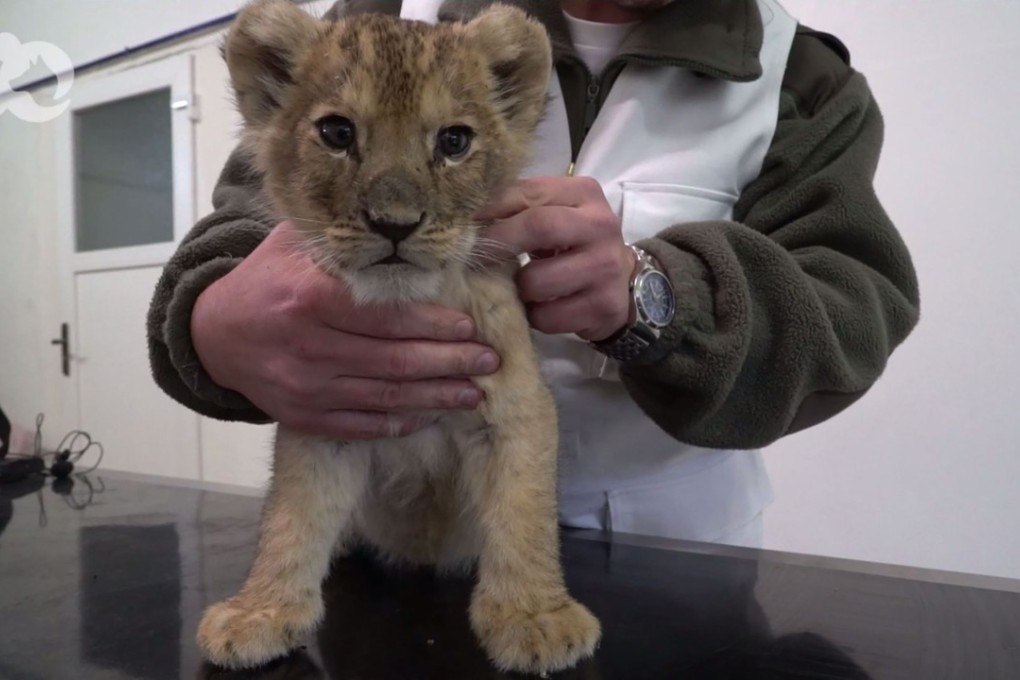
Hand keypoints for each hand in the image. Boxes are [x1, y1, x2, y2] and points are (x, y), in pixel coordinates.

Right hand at [191, 222, 499, 439]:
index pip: (383, 316)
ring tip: (475, 393)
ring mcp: (306, 388)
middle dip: (449, 362)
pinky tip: (431, 415)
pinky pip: (361, 425)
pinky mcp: (303, 417)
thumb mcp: (292, 246)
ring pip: (385, 396)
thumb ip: (342, 239)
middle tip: (490, 361)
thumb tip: (405, 224)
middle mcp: (308, 347)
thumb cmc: (266, 282)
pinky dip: (399, 422)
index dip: (431, 324)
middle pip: (394, 360)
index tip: (469, 325)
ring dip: (436, 397)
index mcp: (308, 298)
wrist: (214, 334)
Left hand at [477, 177, 635, 341]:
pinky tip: (542, 308)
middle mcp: (600, 226)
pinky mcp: (603, 306)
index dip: (491, 208)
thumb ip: (521, 208)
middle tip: (478, 256)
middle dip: (500, 242)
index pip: (529, 192)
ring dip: (518, 289)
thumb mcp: (556, 216)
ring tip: (523, 287)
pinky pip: (547, 317)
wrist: (625, 284)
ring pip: (537, 281)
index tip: (466, 222)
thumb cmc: (575, 245)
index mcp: (585, 194)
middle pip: (538, 226)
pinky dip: (535, 316)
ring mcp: (605, 268)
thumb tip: (468, 216)